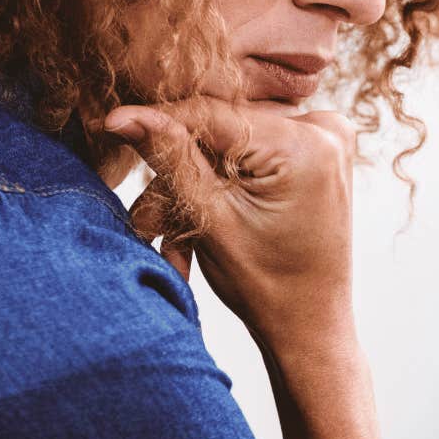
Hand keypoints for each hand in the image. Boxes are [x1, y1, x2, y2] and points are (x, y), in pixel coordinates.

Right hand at [101, 97, 357, 346]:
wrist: (310, 324)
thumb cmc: (267, 285)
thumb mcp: (210, 218)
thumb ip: (171, 159)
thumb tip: (125, 114)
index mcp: (306, 144)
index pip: (213, 114)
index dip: (158, 122)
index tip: (110, 124)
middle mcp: (325, 129)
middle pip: (222, 132)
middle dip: (178, 175)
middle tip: (145, 219)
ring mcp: (328, 138)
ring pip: (232, 147)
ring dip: (195, 188)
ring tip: (165, 236)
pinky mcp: (320, 151)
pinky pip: (255, 155)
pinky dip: (225, 186)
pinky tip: (200, 227)